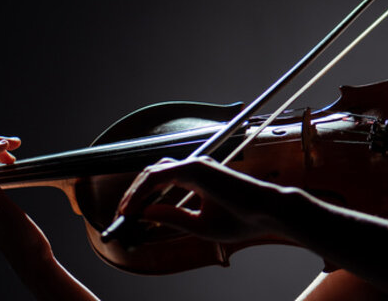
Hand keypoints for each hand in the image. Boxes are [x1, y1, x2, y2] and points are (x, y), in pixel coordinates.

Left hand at [119, 156, 303, 242]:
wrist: (266, 213)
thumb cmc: (241, 219)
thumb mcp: (198, 223)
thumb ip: (172, 217)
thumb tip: (144, 214)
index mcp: (197, 178)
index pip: (160, 181)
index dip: (141, 197)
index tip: (129, 217)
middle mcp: (194, 167)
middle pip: (152, 174)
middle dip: (132, 194)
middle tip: (121, 216)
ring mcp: (194, 165)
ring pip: (152, 173)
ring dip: (134, 192)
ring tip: (124, 213)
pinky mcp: (195, 168)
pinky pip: (159, 177)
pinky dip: (142, 192)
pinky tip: (133, 207)